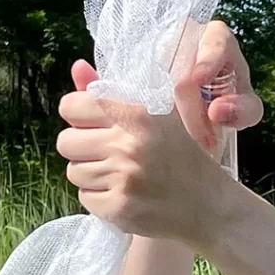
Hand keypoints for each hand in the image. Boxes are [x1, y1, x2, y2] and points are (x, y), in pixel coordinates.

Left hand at [56, 20, 256, 243]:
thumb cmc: (182, 156)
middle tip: (108, 153)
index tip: (94, 124)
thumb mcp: (158, 115)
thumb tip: (76, 66)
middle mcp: (129, 144)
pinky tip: (125, 194)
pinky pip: (85, 197)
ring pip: (74, 171)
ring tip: (120, 175)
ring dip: (91, 174)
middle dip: (82, 148)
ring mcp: (124, 178)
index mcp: (139, 114)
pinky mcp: (119, 208)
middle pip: (66, 142)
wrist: (209, 204)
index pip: (72, 106)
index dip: (79, 116)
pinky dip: (100, 198)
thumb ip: (112, 92)